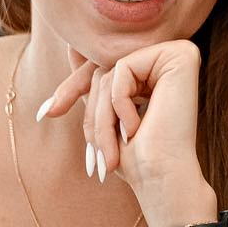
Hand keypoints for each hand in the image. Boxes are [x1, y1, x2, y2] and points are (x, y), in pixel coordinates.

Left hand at [39, 40, 216, 225]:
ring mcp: (178, 53)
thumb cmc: (139, 157)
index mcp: (159, 67)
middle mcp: (171, 55)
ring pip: (110, 71)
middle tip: (90, 156)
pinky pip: (123, 68)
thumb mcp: (108, 113)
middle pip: (104, 68)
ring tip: (108, 154)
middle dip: (91, 112)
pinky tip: (134, 130)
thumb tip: (71, 47)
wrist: (162, 179)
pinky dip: (119, 103)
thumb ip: (95, 81)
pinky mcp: (180, 56)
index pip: (102, 67)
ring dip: (102, 117)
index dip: (73, 90)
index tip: (47, 112)